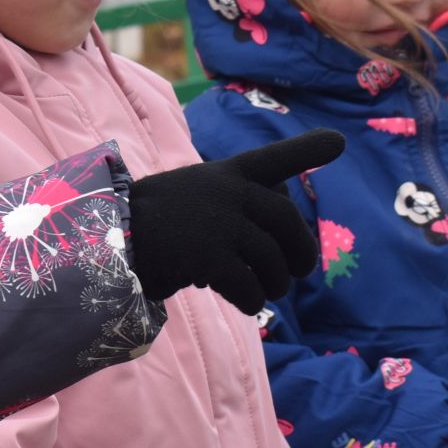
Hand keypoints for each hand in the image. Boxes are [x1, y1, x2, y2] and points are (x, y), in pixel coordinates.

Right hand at [127, 129, 345, 314]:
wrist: (109, 240)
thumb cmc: (151, 225)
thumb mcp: (194, 198)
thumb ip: (235, 211)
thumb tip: (278, 254)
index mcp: (226, 174)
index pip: (273, 159)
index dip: (307, 149)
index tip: (338, 143)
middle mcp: (229, 192)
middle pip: (287, 221)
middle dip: (301, 250)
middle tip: (300, 272)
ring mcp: (221, 223)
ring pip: (272, 260)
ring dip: (276, 284)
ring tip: (268, 293)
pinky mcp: (211, 256)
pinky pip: (250, 286)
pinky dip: (253, 300)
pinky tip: (246, 304)